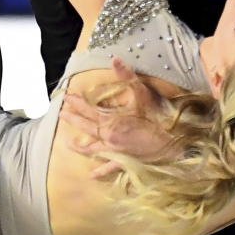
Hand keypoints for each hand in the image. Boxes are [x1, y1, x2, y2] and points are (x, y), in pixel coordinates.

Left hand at [59, 58, 178, 177]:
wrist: (173, 144)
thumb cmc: (158, 117)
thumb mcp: (142, 93)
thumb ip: (127, 75)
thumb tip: (114, 59)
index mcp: (111, 121)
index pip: (88, 110)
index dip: (76, 103)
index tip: (66, 98)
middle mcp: (109, 137)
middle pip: (86, 127)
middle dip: (73, 120)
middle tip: (61, 114)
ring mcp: (115, 151)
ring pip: (93, 148)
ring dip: (80, 146)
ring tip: (67, 143)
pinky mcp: (125, 161)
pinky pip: (110, 167)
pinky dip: (101, 171)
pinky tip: (92, 175)